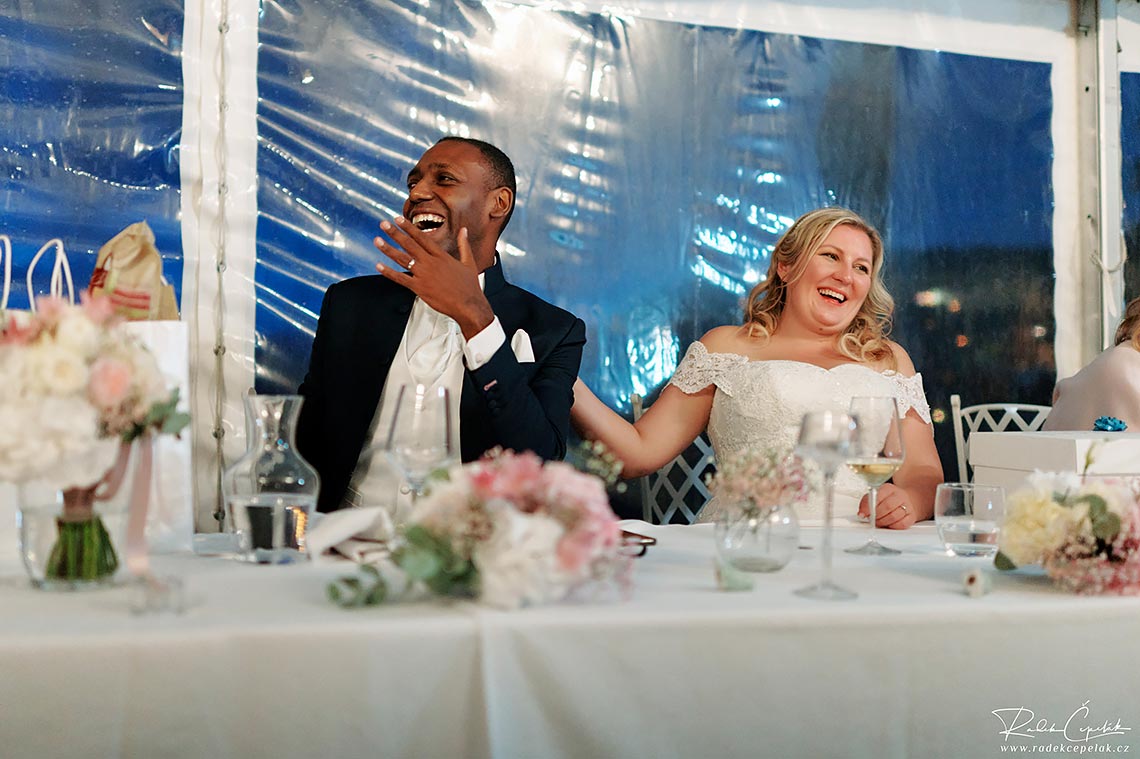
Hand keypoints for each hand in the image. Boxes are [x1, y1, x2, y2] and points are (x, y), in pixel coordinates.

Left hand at [373, 218, 493, 338]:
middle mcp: (431, 263)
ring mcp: (424, 275)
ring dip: (388, 249)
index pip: (422, 237)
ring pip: (403, 259)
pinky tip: (379, 266)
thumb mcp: (469, 262)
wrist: (468, 305)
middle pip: (409, 244)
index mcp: (442, 256)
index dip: (409, 227)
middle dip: (395, 233)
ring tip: (378, 240)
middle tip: (384, 224)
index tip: (398, 219)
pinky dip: (389, 272)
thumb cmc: (469, 287)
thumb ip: (464, 245)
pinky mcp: (419, 288)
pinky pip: (400, 278)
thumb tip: (464, 230)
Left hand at [857, 483, 915, 528]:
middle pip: (887, 506)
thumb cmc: (887, 500)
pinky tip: (889, 524)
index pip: (878, 496)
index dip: (869, 507)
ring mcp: (908, 505)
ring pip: (894, 516)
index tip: (863, 514)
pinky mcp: (912, 516)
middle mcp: (900, 495)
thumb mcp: (875, 497)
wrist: (904, 501)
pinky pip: (902, 524)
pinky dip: (893, 526)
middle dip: (876, 516)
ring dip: (883, 522)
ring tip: (879, 522)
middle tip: (872, 519)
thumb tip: (861, 514)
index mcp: (888, 488)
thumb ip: (866, 503)